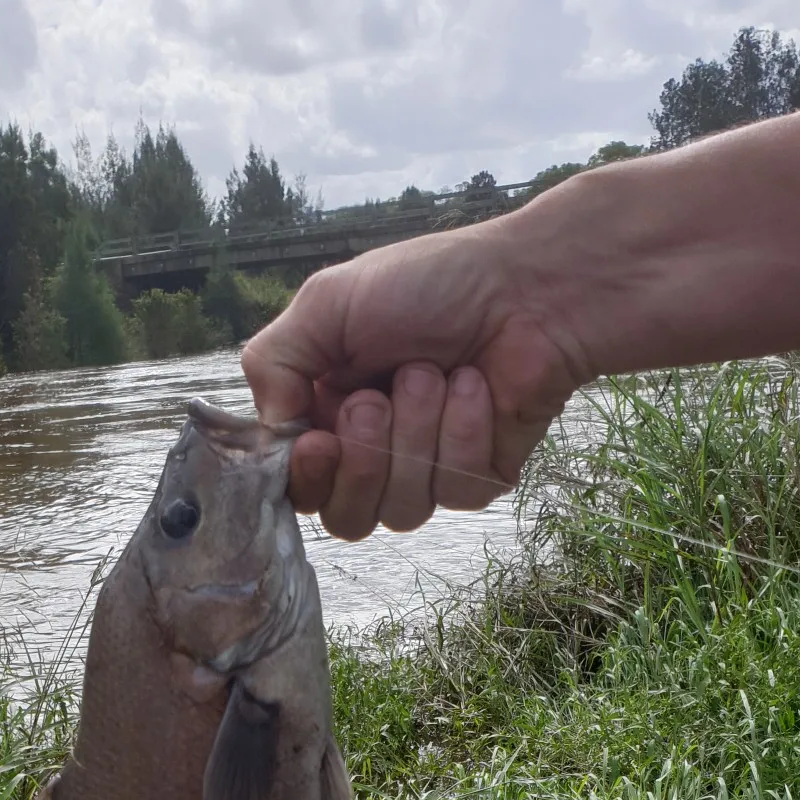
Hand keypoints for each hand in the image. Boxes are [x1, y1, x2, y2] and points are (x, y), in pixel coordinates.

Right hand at [240, 223, 589, 539]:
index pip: (299, 485)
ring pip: (401, 511)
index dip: (306, 478)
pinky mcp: (478, 478)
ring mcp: (426, 470)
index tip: (318, 442)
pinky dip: (462, 430)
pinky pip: (455, 490)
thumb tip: (270, 434)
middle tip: (376, 399)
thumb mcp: (327, 305)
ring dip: (414, 435)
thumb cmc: (429, 284)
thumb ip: (273, 363)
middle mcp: (372, 451)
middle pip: (345, 516)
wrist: (529, 284)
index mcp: (327, 414)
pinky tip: (474, 385)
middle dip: (362, 459)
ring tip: (434, 374)